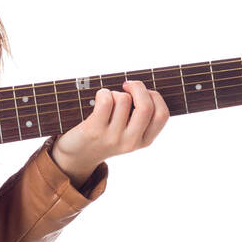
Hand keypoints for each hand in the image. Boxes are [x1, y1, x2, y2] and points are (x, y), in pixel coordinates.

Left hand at [50, 81, 167, 184]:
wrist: (79, 156)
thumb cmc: (107, 136)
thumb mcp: (130, 134)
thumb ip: (141, 118)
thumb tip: (144, 88)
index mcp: (144, 141)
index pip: (162, 115)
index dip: (155, 96)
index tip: (144, 92)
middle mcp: (131, 141)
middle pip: (146, 106)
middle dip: (138, 87)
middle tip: (127, 85)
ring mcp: (112, 137)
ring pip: (124, 99)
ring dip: (115, 92)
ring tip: (108, 100)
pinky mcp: (94, 130)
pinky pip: (106, 101)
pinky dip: (103, 93)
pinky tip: (100, 98)